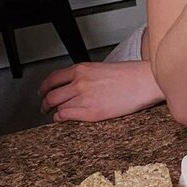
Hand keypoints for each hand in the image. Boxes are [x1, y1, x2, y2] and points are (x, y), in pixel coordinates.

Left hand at [38, 60, 163, 121]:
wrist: (144, 82)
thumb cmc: (129, 75)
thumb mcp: (102, 68)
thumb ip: (86, 75)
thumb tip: (75, 85)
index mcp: (82, 69)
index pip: (53, 78)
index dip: (44, 87)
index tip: (42, 91)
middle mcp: (79, 82)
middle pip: (51, 95)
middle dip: (44, 103)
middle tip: (43, 107)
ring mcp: (83, 97)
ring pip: (57, 106)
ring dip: (53, 111)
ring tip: (54, 114)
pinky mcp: (90, 112)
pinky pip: (65, 115)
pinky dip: (60, 118)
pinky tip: (62, 118)